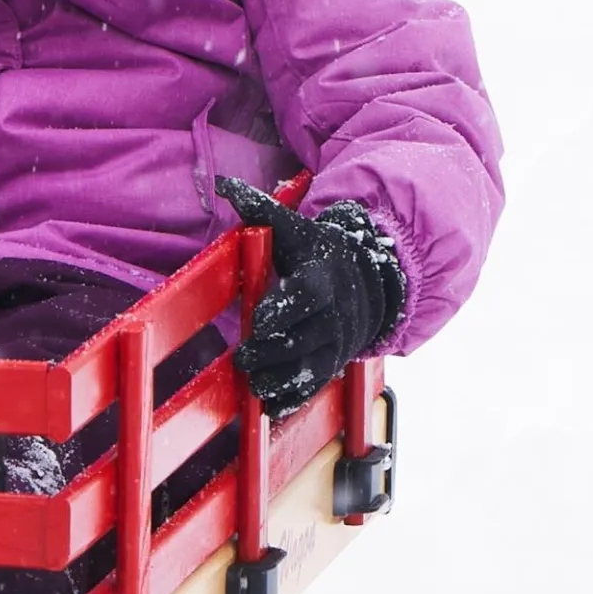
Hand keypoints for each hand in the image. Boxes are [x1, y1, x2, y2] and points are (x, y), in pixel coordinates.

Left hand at [217, 177, 405, 417]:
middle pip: (306, 338)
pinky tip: (270, 409)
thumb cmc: (317, 251)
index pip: (307, 296)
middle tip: (242, 358)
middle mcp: (336, 314)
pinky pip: (316, 387)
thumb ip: (258, 208)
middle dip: (274, 352)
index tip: (258, 321)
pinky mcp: (335, 364)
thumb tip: (223, 184)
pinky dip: (295, 400)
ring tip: (254, 385)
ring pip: (312, 368)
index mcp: (322, 278)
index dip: (284, 309)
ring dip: (282, 380)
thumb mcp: (293, 228)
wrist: (369, 279)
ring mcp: (338, 342)